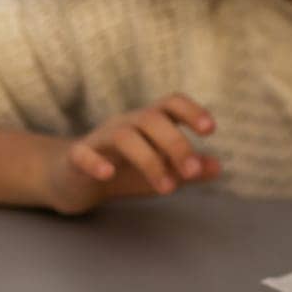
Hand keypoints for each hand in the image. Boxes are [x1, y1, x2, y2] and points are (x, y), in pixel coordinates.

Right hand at [42, 93, 221, 215]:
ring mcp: (99, 138)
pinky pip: (83, 153)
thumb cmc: (124, 171)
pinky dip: (96, 162)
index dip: (192, 111)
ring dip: (149, 160)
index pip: (171, 103)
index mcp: (149, 122)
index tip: (209, 130)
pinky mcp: (75, 157)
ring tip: (167, 188)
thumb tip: (218, 168)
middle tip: (192, 172)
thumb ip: (188, 169)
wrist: (73, 181)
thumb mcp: (162, 170)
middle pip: (152, 119)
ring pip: (124, 136)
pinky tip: (108, 174)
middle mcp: (126, 123)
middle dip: (176, 144)